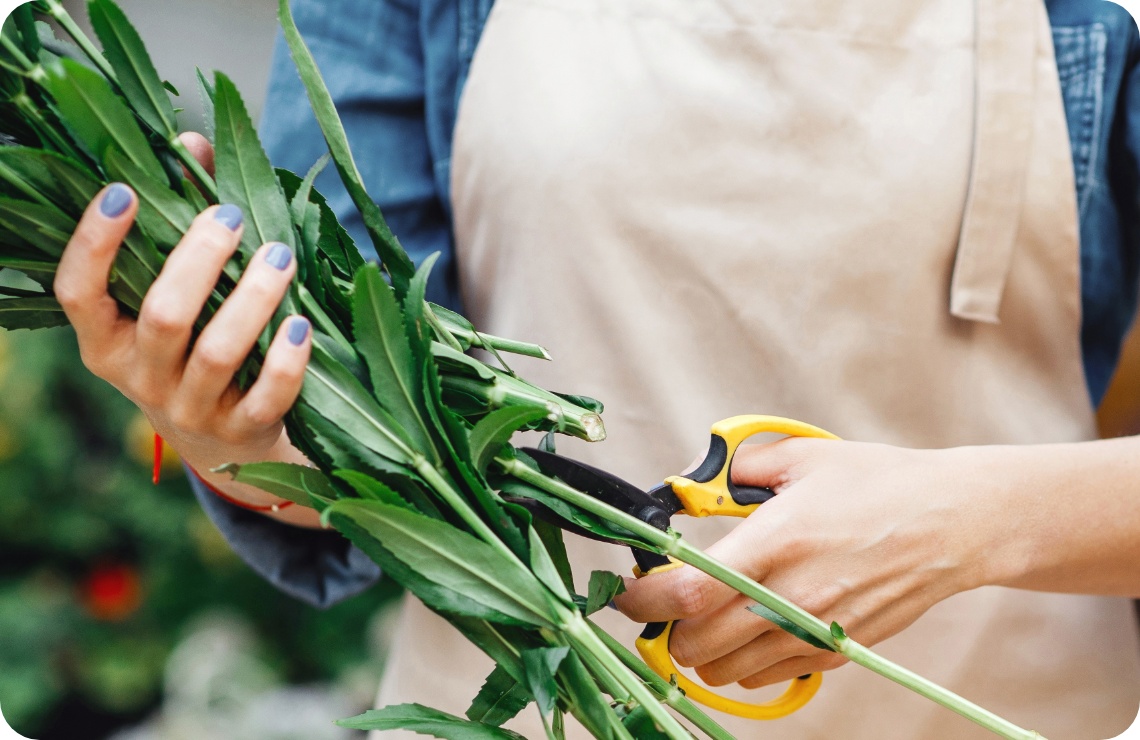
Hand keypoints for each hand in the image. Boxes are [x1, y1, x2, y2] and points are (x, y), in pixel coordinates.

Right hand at [54, 134, 318, 526]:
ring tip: (281, 254)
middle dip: (198, 261)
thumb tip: (192, 140)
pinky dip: (286, 361)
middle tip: (232, 215)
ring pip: (217, 353)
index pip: (78, 293)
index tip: (123, 190)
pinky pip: (266, 398)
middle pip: (162, 316)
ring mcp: (192, 410)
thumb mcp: (177, 293)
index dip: (94, 243)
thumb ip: (181, 215)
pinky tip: (301, 323)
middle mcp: (141, 379)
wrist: (224, 443)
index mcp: (107, 342)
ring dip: (252, 299)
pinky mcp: (243, 433)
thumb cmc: (195, 344)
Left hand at [614, 438, 1018, 689]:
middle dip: (667, 629)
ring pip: (726, 671)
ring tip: (705, 615)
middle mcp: (793, 594)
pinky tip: (749, 627)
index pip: (688, 590)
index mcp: (777, 540)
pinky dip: (742, 662)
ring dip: (701, 649)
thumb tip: (690, 485)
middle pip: (697, 644)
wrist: (952, 523)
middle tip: (665, 603)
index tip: (627, 593)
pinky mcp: (836, 650)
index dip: (643, 600)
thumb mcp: (801, 459)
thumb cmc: (879, 484)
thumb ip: (735, 472)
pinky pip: (767, 676)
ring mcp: (815, 629)